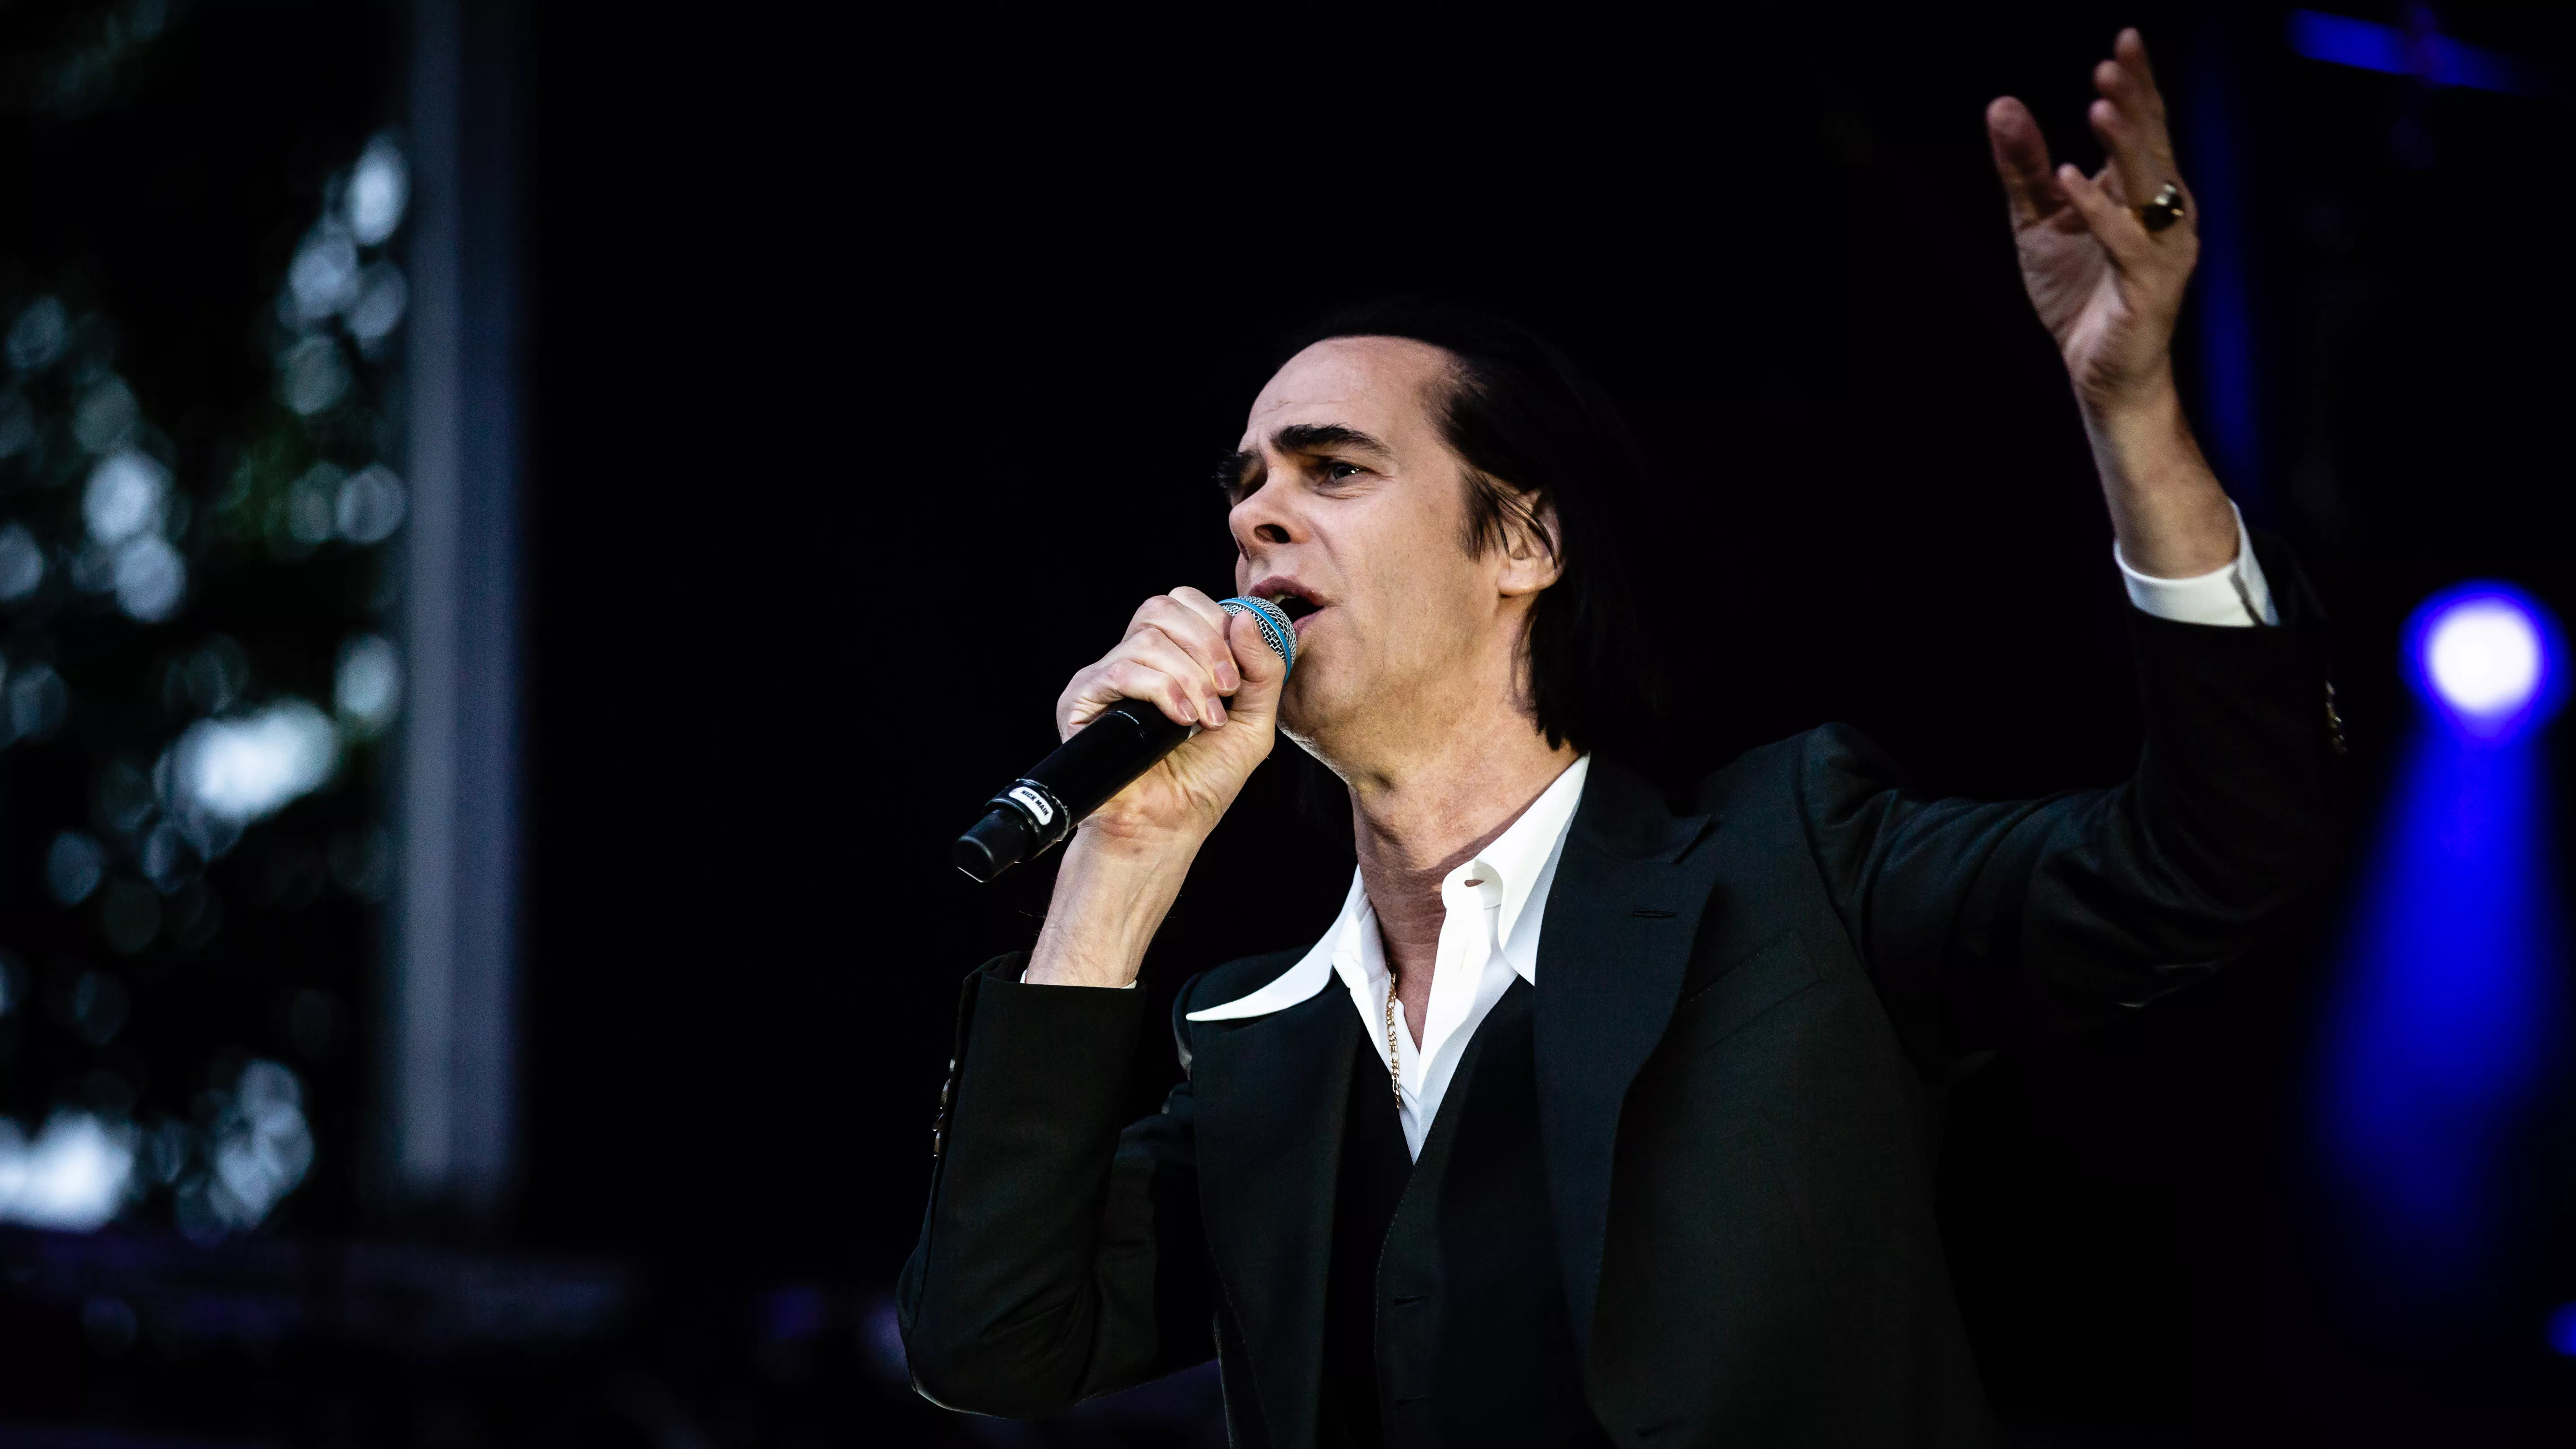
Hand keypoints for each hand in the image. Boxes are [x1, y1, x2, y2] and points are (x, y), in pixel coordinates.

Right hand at [1052, 586, 1285, 852]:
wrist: (1167, 828)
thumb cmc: (1203, 781)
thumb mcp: (1253, 721)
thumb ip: (1262, 669)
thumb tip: (1246, 617)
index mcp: (1168, 657)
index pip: (1183, 603)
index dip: (1215, 624)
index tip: (1236, 676)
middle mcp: (1132, 661)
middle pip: (1162, 608)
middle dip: (1206, 646)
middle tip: (1225, 692)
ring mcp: (1104, 679)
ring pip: (1146, 640)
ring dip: (1189, 676)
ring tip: (1205, 719)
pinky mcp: (1080, 701)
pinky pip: (1122, 671)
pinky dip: (1162, 691)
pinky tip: (1181, 721)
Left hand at [1988, 29, 2197, 417]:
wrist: (2101, 375)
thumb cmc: (2079, 295)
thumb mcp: (2038, 223)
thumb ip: (2024, 168)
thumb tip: (2002, 105)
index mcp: (2145, 193)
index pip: (2146, 126)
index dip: (2139, 84)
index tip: (2125, 39)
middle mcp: (2165, 214)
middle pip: (2152, 145)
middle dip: (2136, 101)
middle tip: (2113, 60)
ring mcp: (2162, 250)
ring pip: (2148, 186)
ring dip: (2125, 144)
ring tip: (2100, 103)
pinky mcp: (2148, 288)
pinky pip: (2123, 241)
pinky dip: (2096, 209)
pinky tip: (2071, 178)